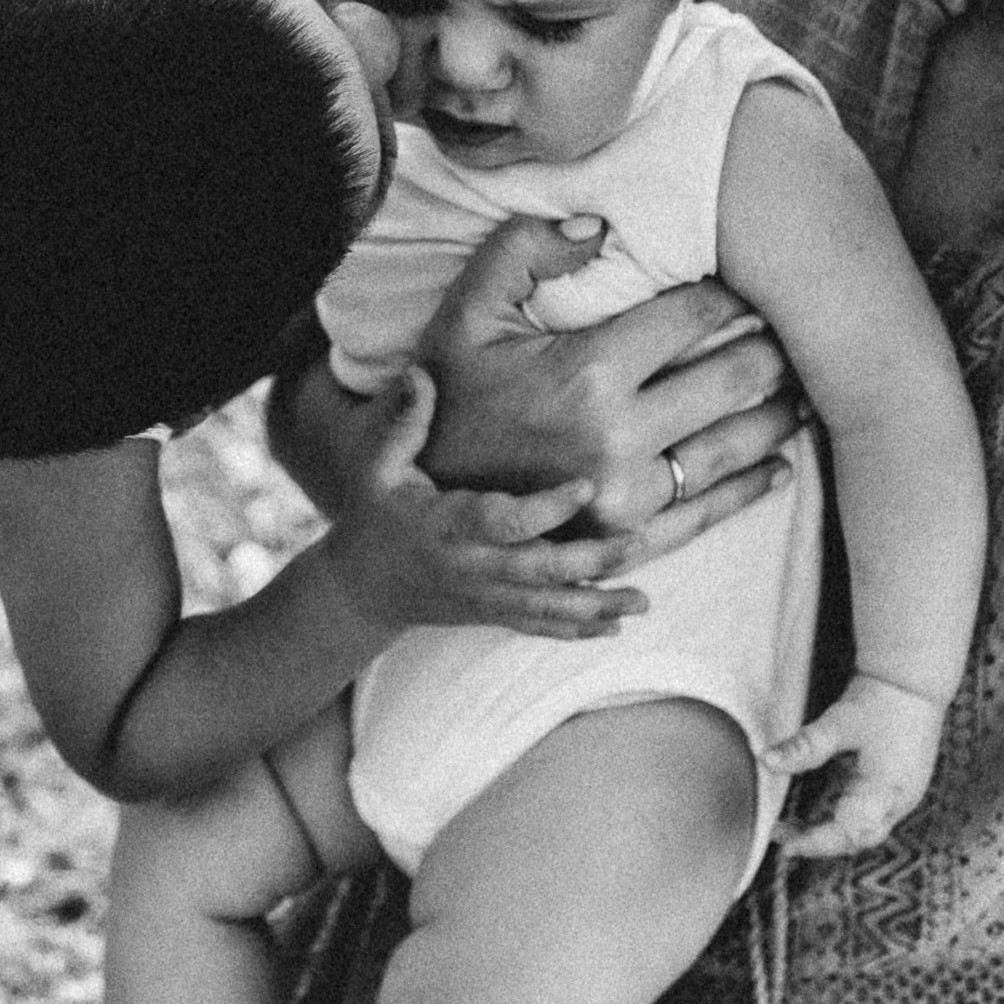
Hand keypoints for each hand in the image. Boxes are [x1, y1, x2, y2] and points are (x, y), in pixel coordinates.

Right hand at [324, 367, 651, 640]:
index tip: (586, 485)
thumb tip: (423, 373)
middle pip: (538, 571)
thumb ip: (402, 422)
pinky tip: (616, 626)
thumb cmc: (374, 514)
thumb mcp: (375, 465)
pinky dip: (577, 630)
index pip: (502, 521)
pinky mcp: (492, 613)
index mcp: (446, 527)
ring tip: (643, 600)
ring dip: (596, 605)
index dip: (545, 509)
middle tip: (638, 541)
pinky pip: (538, 627)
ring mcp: (484, 596)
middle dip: (590, 561)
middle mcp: (470, 567)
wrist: (360, 587)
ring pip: (545, 607)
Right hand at [414, 215, 799, 529]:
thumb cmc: (443, 401)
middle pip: (733, 379)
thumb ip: (522, 250)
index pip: (692, 317)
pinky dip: (751, 487)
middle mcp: (618, 439)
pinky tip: (778, 466)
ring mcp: (628, 498)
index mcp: (586, 374)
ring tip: (805, 389)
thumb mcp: (463, 314)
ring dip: (779, 414)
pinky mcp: (629, 541)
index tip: (751, 280)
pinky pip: (708, 511)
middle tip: (799, 329)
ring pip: (735, 446)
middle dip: (775, 348)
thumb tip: (600, 224)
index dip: (731, 292)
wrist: (417, 513)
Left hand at [766, 673, 946, 858]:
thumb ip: (804, 747)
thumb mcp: (839, 723)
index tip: (785, 845)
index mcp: (886, 792)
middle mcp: (900, 802)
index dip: (815, 843)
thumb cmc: (882, 700)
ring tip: (795, 827)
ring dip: (831, 831)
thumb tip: (766, 761)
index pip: (848, 834)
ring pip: (866, 829)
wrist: (916, 678)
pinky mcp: (903, 786)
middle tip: (783, 836)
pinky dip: (845, 819)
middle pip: (858, 839)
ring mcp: (905, 795)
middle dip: (820, 842)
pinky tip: (823, 810)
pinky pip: (873, 815)